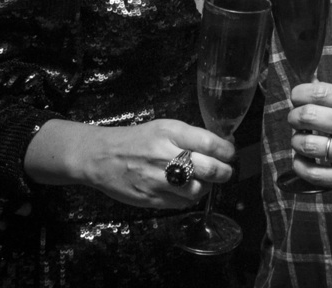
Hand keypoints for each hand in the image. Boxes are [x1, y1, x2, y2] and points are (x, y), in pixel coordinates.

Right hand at [67, 119, 234, 209]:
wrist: (102, 157)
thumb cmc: (137, 140)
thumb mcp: (164, 127)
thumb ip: (191, 136)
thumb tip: (222, 146)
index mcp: (170, 133)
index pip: (210, 143)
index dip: (227, 151)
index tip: (230, 154)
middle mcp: (166, 155)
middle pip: (209, 169)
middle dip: (224, 172)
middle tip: (225, 171)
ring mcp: (158, 180)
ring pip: (198, 190)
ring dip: (207, 187)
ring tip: (203, 181)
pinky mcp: (152, 199)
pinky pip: (182, 203)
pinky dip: (189, 198)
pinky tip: (186, 189)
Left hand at [287, 81, 331, 200]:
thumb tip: (306, 91)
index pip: (320, 92)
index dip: (299, 93)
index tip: (296, 97)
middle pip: (309, 116)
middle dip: (294, 117)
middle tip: (296, 119)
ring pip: (308, 145)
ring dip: (297, 141)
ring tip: (301, 140)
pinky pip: (313, 173)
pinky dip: (300, 165)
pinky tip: (303, 160)